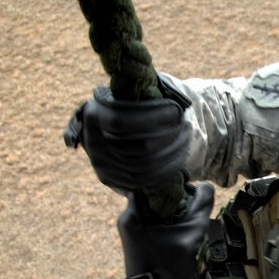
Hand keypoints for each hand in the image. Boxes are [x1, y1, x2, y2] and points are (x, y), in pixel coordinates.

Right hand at [64, 77, 191, 190]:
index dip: (155, 116)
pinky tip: (178, 159)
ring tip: (184, 140)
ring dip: (172, 154)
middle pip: (139, 146)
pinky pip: (142, 181)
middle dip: (169, 137)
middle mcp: (93, 142)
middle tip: (185, 128)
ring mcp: (100, 164)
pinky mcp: (109, 178)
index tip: (177, 111)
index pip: (123, 120)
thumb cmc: (125, 107)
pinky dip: (166, 171)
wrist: (106, 131)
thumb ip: (144, 97)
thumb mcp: (127, 96)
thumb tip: (176, 105)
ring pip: (143, 167)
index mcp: (95, 115)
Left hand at [115, 181, 214, 278]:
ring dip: (173, 212)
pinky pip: (155, 224)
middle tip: (191, 204)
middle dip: (174, 199)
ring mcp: (132, 233)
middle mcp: (128, 221)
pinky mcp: (139, 243)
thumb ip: (201, 206)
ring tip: (188, 219)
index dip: (170, 183)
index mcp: (132, 215)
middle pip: (153, 197)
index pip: (149, 184)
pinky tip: (181, 232)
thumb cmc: (172, 265)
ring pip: (155, 211)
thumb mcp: (192, 231)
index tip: (186, 185)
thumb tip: (206, 186)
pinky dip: (168, 224)